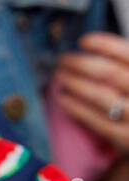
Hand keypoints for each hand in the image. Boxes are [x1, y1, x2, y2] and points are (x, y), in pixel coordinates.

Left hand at [53, 32, 128, 153]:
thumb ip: (123, 67)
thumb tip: (94, 50)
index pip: (128, 54)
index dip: (106, 45)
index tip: (83, 41)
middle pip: (110, 73)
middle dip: (81, 63)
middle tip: (62, 60)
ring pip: (101, 96)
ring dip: (75, 83)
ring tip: (59, 76)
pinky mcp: (125, 139)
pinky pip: (95, 120)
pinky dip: (76, 107)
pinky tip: (63, 99)